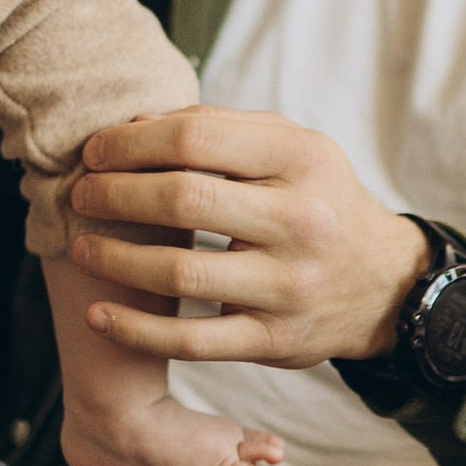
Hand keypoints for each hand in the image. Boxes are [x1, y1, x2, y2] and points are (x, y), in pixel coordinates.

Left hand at [64, 108, 428, 369]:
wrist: (384, 282)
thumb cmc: (318, 200)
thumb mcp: (291, 147)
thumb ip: (219, 127)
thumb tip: (132, 125)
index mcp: (300, 159)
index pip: (197, 138)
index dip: (132, 143)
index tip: (94, 151)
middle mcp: (300, 220)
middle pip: (184, 199)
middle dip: (116, 195)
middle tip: (81, 194)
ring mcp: (288, 285)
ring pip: (181, 272)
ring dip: (115, 260)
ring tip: (81, 247)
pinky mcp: (275, 340)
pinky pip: (192, 341)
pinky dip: (137, 331)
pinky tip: (98, 315)